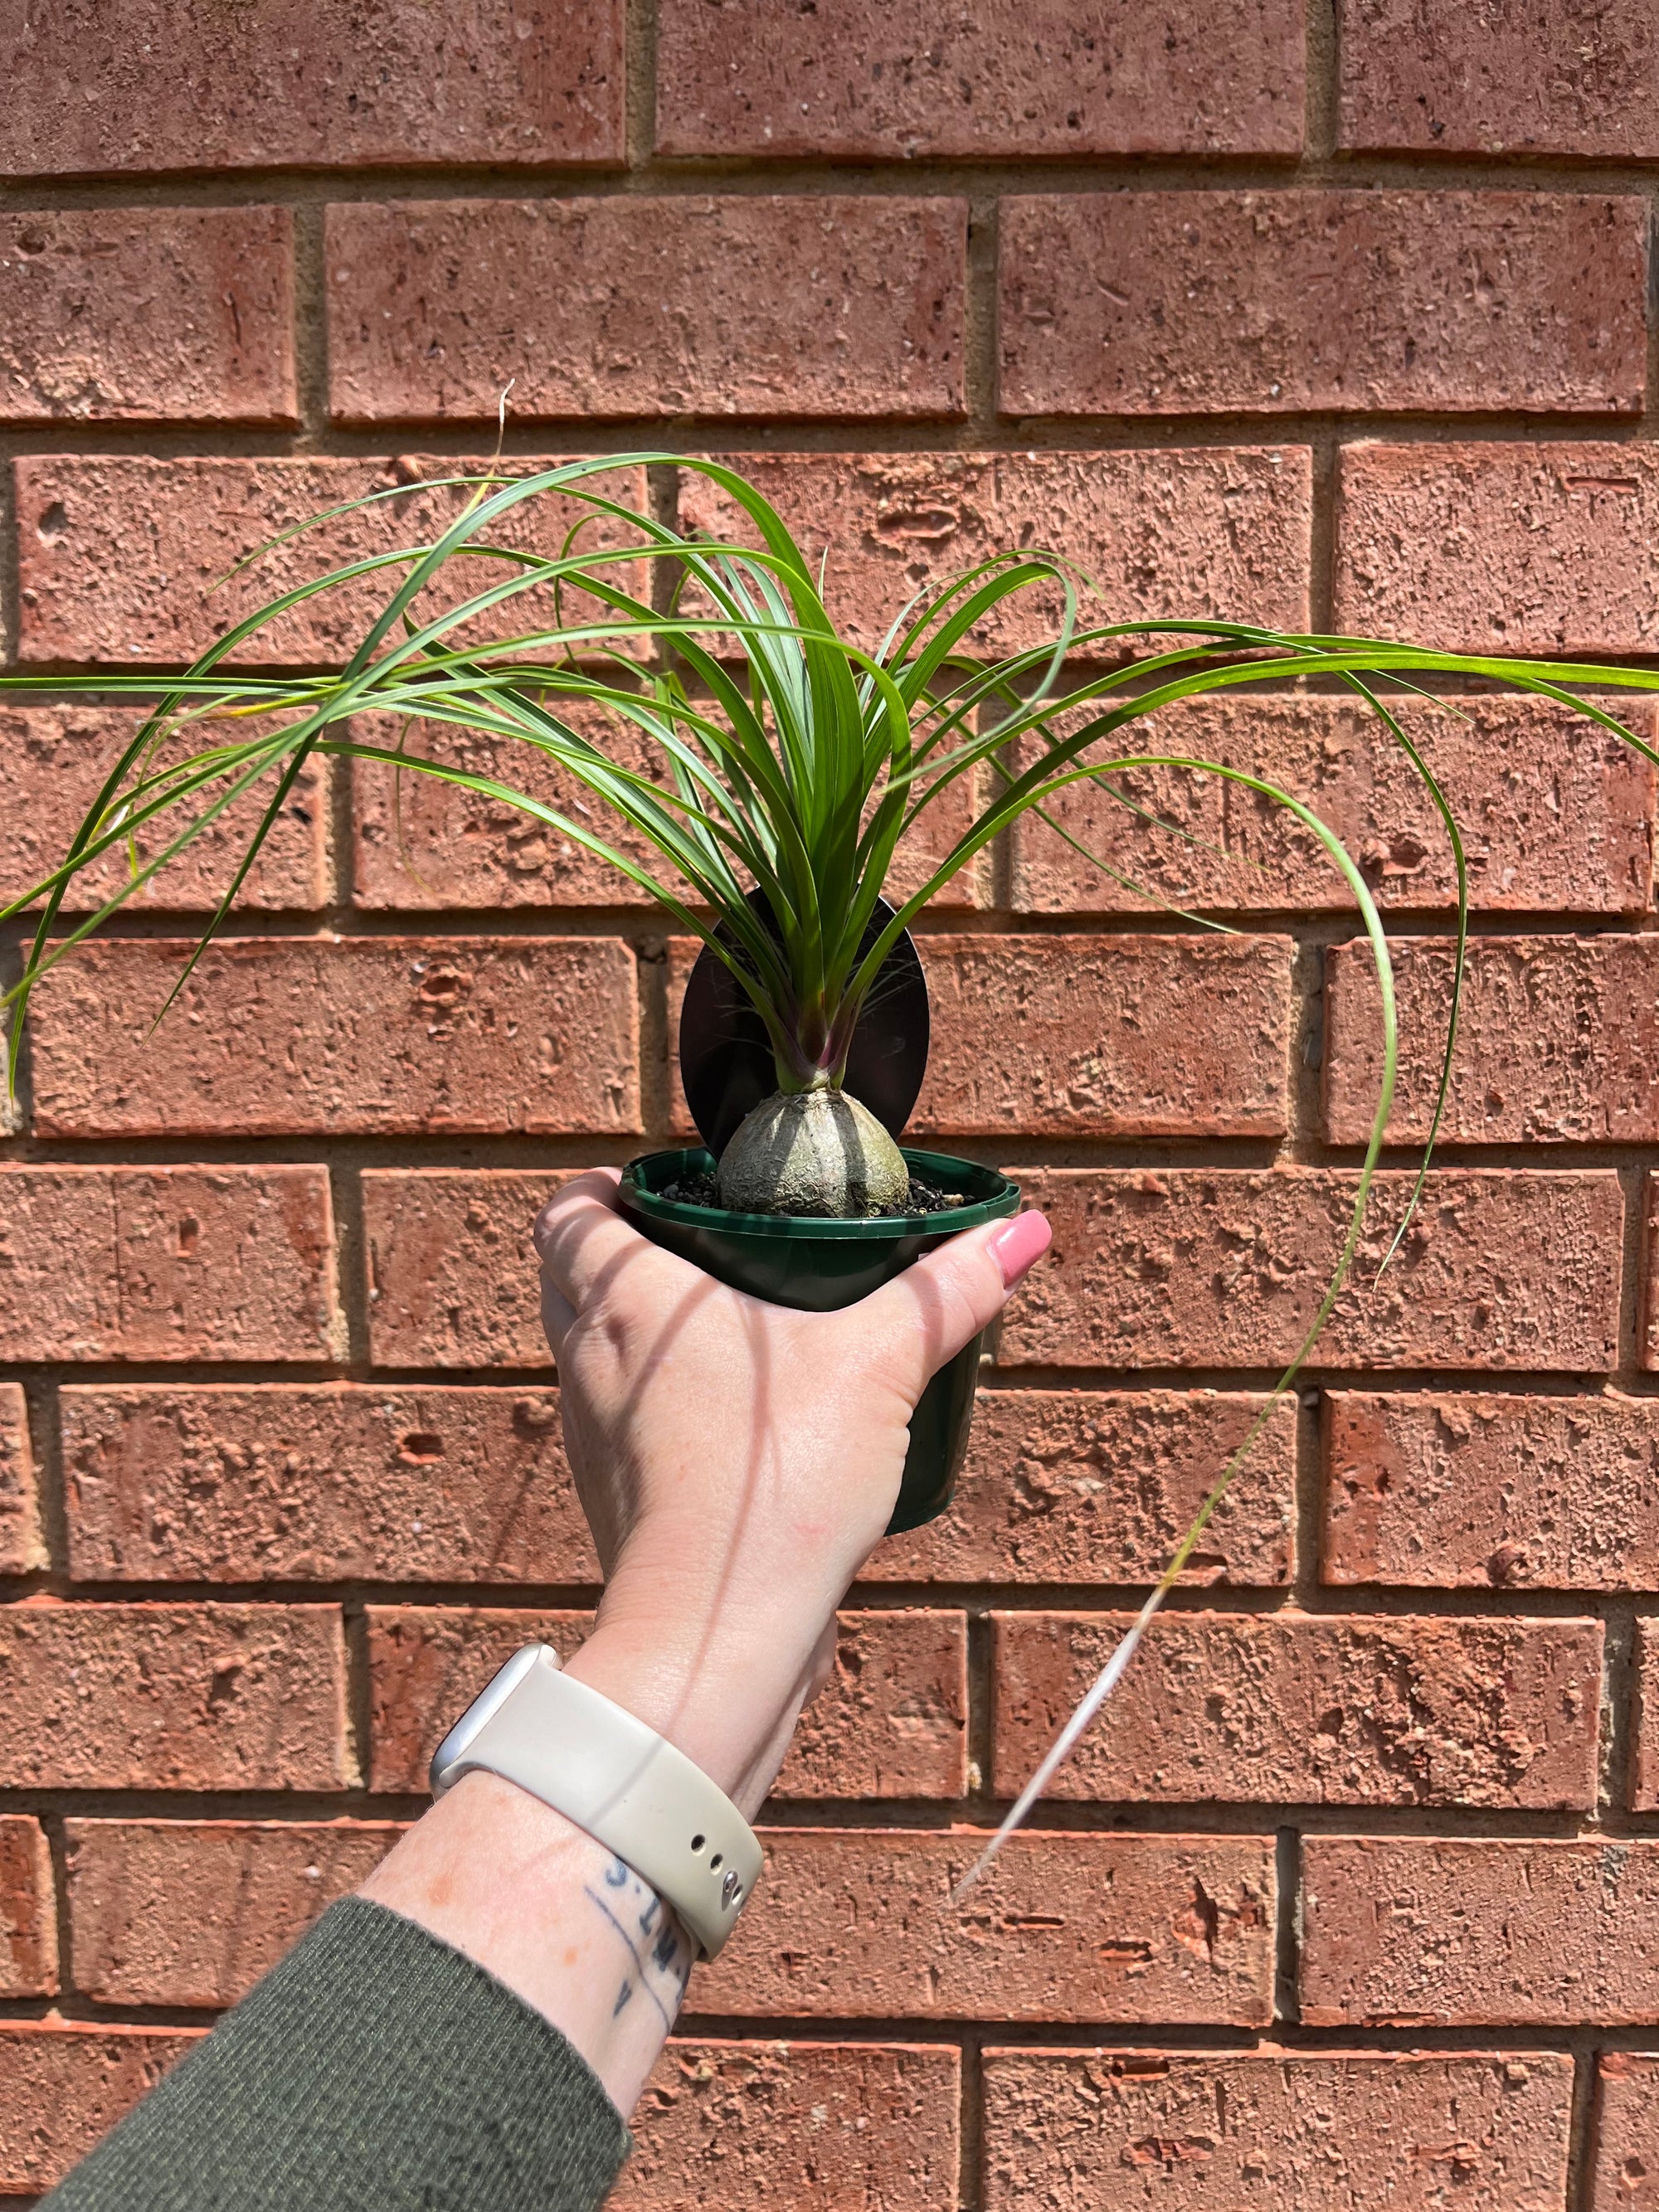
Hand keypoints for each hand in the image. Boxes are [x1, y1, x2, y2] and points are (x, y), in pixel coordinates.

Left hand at [537, 1169, 1050, 1816]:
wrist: (718, 1634)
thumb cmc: (776, 1482)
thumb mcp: (882, 1364)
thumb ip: (949, 1293)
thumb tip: (1023, 1231)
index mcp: (627, 1300)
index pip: (567, 1213)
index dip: (599, 1189)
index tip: (654, 1184)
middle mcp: (590, 1360)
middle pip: (567, 1278)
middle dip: (615, 1251)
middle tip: (693, 1242)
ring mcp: (592, 1437)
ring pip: (590, 1356)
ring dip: (634, 1335)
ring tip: (721, 1330)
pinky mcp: (617, 1502)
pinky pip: (619, 1428)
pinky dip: (654, 1409)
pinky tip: (728, 1424)